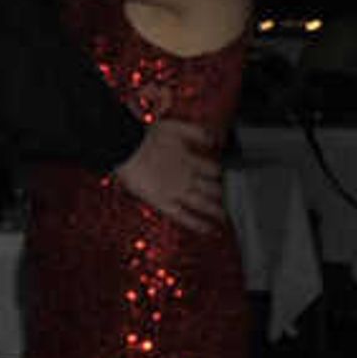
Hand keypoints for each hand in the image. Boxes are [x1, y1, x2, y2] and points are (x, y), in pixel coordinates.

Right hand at [116, 117, 227, 232]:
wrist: (128, 148)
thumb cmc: (146, 136)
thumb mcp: (177, 127)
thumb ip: (198, 133)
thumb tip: (215, 139)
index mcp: (190, 160)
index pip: (213, 170)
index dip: (218, 174)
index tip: (221, 179)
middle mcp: (188, 177)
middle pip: (213, 187)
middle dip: (221, 193)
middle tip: (228, 200)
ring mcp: (178, 191)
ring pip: (204, 203)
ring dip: (216, 210)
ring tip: (224, 217)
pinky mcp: (165, 203)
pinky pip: (185, 217)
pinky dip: (198, 224)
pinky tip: (210, 230)